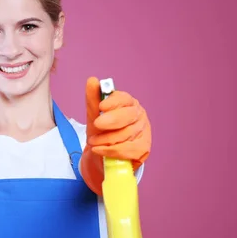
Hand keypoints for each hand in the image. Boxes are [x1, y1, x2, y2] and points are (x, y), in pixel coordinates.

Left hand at [81, 77, 150, 195]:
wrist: (101, 157)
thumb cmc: (101, 133)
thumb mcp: (93, 117)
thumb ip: (93, 99)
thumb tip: (92, 80)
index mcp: (127, 103)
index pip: (123, 99)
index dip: (113, 102)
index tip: (101, 106)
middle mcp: (138, 114)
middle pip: (128, 115)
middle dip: (111, 120)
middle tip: (97, 124)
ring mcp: (143, 131)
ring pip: (126, 134)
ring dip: (105, 139)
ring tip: (92, 142)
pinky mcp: (144, 148)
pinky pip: (128, 149)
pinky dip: (111, 151)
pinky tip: (99, 150)